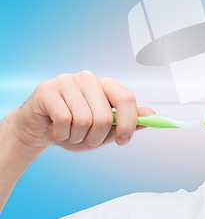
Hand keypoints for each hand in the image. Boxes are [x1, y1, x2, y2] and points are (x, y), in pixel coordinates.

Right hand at [10, 70, 152, 150]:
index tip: (124, 140)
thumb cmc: (73, 128)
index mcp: (105, 84)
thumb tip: (152, 116)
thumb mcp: (104, 129)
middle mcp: (88, 78)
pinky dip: (61, 134)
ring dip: (77, 138)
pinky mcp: (47, 90)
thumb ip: (127, 122)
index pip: (126, 98)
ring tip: (70, 134)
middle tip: (86, 140)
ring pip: (83, 120)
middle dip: (96, 138)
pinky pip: (63, 120)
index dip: (129, 122)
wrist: (38, 129)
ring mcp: (67, 81)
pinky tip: (56, 130)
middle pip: (105, 116)